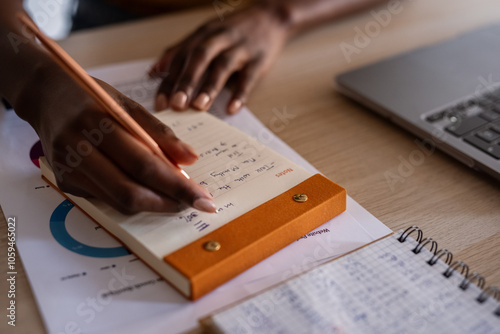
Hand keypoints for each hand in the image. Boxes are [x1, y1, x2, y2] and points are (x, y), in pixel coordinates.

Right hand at [18, 69, 215, 214]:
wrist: (45, 96)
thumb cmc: (93, 96)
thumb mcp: (127, 104)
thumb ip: (160, 133)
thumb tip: (191, 159)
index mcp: (98, 123)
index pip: (146, 165)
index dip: (178, 186)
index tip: (205, 199)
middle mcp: (79, 149)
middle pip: (130, 191)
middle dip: (169, 203)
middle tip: (195, 204)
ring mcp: (68, 168)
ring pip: (117, 201)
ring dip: (153, 204)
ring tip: (176, 198)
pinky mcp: (65, 181)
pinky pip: (105, 199)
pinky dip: (131, 199)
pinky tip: (148, 192)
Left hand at [150, 2, 288, 113]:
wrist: (271, 17)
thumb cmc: (233, 31)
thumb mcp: (205, 34)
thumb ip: (180, 50)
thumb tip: (154, 71)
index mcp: (203, 34)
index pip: (180, 57)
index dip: (168, 80)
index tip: (160, 103)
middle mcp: (219, 38)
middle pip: (199, 58)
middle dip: (186, 81)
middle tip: (176, 105)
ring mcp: (241, 48)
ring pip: (223, 65)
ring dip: (210, 86)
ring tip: (199, 106)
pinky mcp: (260, 59)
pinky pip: (249, 77)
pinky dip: (240, 93)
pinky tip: (232, 108)